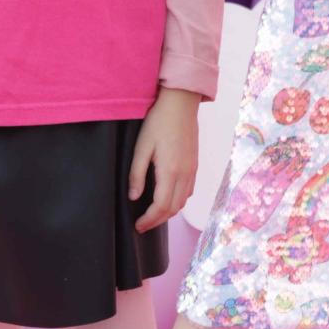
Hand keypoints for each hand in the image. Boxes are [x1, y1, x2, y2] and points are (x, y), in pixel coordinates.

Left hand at [132, 88, 200, 231]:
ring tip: (153, 215)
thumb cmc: (158, 122)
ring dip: (169, 212)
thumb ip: (137, 174)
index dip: (149, 220)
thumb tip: (134, 197)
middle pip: (174, 208)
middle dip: (158, 221)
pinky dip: (178, 201)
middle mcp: (185, 173)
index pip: (161, 206)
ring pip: (183, 201)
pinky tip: (168, 198)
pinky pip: (189, 190)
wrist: (181, 103)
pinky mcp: (195, 164)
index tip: (137, 225)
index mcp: (170, 171)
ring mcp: (192, 169)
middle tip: (142, 225)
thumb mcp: (141, 146)